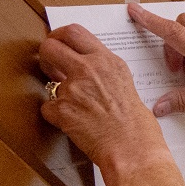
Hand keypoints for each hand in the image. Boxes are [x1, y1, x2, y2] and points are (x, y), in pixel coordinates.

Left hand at [38, 23, 167, 168]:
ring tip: (76, 109)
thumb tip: (87, 74)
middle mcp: (89, 69)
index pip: (74, 32)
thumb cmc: (138, 128)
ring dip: (57, 94)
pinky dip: (56, 117)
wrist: (134, 152)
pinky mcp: (62, 110)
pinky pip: (48, 108)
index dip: (59, 36)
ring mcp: (73, 89)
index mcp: (108, 61)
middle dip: (46, 56)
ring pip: (48, 82)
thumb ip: (104, 74)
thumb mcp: (126, 87)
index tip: (57, 43)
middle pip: (50, 46)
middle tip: (50, 66)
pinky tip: (74, 125)